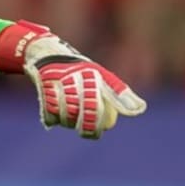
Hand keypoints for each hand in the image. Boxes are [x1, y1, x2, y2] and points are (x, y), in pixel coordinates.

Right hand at [0, 21, 146, 138]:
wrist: (46, 53)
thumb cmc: (79, 70)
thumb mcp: (101, 76)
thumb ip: (119, 94)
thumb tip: (140, 109)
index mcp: (94, 75)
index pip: (105, 101)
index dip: (104, 118)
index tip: (104, 126)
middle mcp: (78, 76)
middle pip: (85, 112)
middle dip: (87, 125)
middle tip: (87, 132)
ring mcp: (60, 80)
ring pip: (67, 115)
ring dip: (67, 121)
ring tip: (68, 119)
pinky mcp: (44, 85)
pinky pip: (49, 112)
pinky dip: (50, 118)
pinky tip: (52, 118)